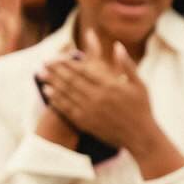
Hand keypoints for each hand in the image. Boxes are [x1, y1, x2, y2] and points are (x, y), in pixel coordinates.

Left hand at [38, 31, 156, 151]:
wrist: (141, 138)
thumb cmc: (142, 109)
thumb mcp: (140, 85)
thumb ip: (127, 65)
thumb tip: (117, 45)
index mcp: (110, 85)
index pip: (83, 70)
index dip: (67, 62)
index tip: (56, 57)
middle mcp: (98, 97)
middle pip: (71, 80)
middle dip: (55, 70)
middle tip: (43, 63)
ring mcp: (91, 111)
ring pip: (67, 93)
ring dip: (52, 83)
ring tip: (41, 75)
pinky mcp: (88, 123)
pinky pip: (68, 109)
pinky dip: (57, 100)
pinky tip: (49, 93)